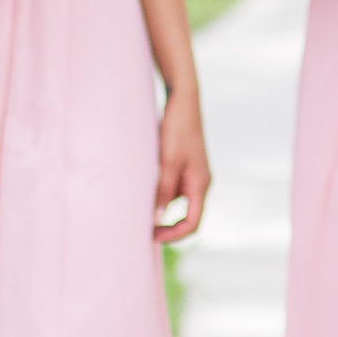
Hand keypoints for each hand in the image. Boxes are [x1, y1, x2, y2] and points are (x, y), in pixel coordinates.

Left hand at [154, 84, 210, 241]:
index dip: (174, 235)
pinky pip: (173, 187)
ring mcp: (193, 174)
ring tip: (137, 202)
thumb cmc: (177, 129)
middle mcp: (199, 182)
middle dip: (166, 225)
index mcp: (200, 184)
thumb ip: (164, 191)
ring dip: (160, 205)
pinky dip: (160, 191)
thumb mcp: (168, 161)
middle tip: (142, 227)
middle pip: (186, 216)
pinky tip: (143, 184)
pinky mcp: (185, 165)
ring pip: (177, 201)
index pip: (192, 223)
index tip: (152, 236)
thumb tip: (158, 218)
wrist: (182, 100)